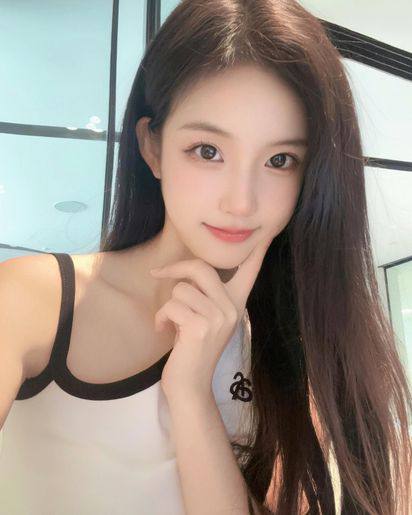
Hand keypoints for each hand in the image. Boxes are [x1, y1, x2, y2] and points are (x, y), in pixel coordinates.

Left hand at [149, 239, 270, 399]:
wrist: (189, 386)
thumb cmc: (192, 349)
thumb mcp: (205, 319)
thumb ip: (205, 297)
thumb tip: (185, 273)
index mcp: (236, 304)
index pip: (250, 272)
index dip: (257, 252)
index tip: (266, 234)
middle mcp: (232, 308)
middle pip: (203, 268)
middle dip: (176, 268)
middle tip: (159, 274)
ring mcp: (218, 318)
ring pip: (181, 289)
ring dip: (167, 305)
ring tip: (169, 322)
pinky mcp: (200, 327)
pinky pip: (172, 305)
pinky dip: (161, 317)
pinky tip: (164, 331)